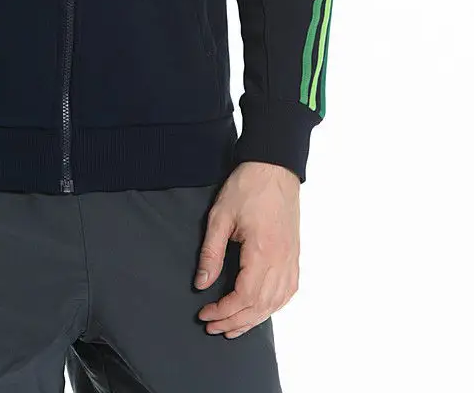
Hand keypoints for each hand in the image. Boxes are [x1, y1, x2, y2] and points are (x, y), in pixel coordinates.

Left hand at [193, 161, 299, 338]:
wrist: (274, 168)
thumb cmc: (247, 187)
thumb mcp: (220, 216)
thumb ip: (211, 253)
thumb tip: (202, 283)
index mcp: (263, 252)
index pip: (244, 297)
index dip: (223, 311)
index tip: (205, 314)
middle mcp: (281, 261)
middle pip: (260, 306)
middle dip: (235, 321)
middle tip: (213, 326)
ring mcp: (291, 260)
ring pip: (275, 303)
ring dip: (253, 319)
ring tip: (232, 327)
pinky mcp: (294, 256)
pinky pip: (287, 292)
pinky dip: (272, 307)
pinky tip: (260, 310)